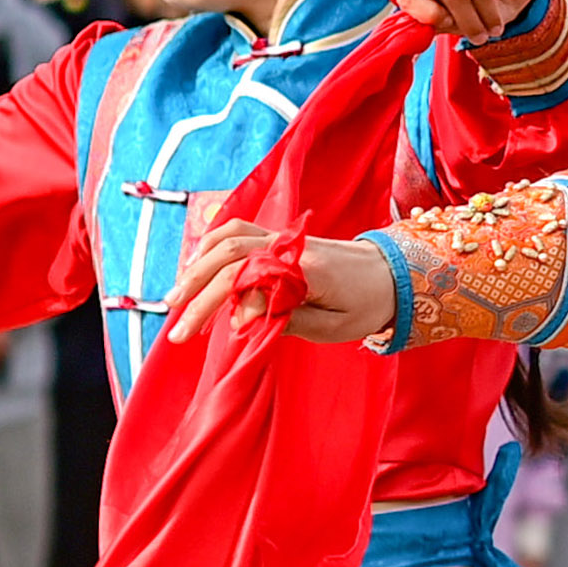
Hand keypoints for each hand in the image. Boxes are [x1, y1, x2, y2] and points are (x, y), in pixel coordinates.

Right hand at [168, 212, 398, 347]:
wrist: (391, 273)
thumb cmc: (366, 304)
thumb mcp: (334, 326)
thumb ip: (288, 318)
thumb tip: (241, 318)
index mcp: (305, 268)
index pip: (252, 280)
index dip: (232, 307)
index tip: (226, 333)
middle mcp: (287, 247)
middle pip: (228, 259)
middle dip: (197, 294)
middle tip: (177, 329)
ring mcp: (280, 239)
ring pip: (226, 241)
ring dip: (196, 268)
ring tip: (176, 299)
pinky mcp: (277, 239)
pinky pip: (236, 233)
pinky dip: (210, 248)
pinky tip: (196, 269)